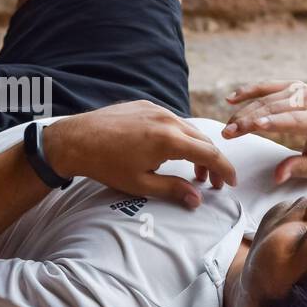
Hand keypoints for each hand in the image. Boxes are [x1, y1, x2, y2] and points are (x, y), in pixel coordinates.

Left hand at [43, 101, 236, 208]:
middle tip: (210, 183)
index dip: (224, 169)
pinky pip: (171, 120)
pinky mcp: (144, 105)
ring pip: (188, 128)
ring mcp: (155, 109)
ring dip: (195, 148)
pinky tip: (170, 151)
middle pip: (203, 139)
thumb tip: (197, 200)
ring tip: (192, 170)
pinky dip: (179, 136)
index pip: (210, 154)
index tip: (230, 182)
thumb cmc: (106, 165)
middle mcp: (167, 119)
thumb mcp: (141, 184)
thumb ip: (173, 190)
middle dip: (211, 162)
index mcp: (170, 140)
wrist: (75, 140)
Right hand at [221, 81, 306, 183]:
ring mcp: (302, 90)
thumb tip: (278, 176)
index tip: (252, 125)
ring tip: (228, 125)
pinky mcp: (294, 86)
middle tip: (228, 132)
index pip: (293, 120)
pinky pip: (268, 86)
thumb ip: (300, 168)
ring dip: (245, 110)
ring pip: (268, 97)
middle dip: (249, 119)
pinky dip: (249, 91)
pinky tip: (231, 99)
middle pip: (274, 108)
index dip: (272, 122)